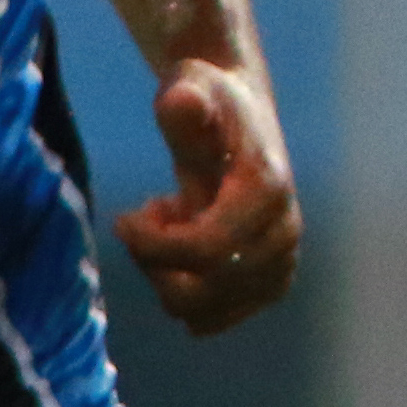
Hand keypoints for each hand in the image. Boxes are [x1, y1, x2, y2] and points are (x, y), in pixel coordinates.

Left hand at [111, 57, 301, 336]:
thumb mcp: (190, 87)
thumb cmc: (208, 100)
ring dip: (167, 275)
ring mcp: (281, 264)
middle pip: (200, 289)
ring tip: (169, 226)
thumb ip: (183, 104)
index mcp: (268, 189)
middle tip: (146, 217)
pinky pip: (209, 319)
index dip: (154, 246)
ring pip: (199, 311)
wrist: (240, 115)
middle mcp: (284, 233)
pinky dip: (184, 291)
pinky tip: (183, 248)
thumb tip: (183, 103)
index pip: (208, 249)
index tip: (122, 219)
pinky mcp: (269, 285)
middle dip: (155, 261)